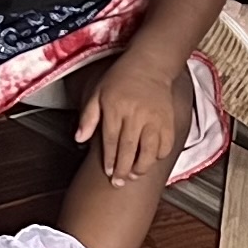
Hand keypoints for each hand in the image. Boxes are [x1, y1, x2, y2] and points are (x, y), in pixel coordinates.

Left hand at [73, 53, 191, 186]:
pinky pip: (166, 144)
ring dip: (141, 167)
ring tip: (134, 175)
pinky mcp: (168, 120)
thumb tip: (79, 138)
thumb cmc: (121, 79)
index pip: (111, 141)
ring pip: (149, 151)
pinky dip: (159, 156)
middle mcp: (136, 115)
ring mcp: (155, 118)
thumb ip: (88, 117)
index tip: (108, 172)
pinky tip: (151, 160)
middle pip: (129, 149)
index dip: (109, 160)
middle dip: (123, 170)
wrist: (150, 64)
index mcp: (116, 108)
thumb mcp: (98, 93)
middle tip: (119, 183)